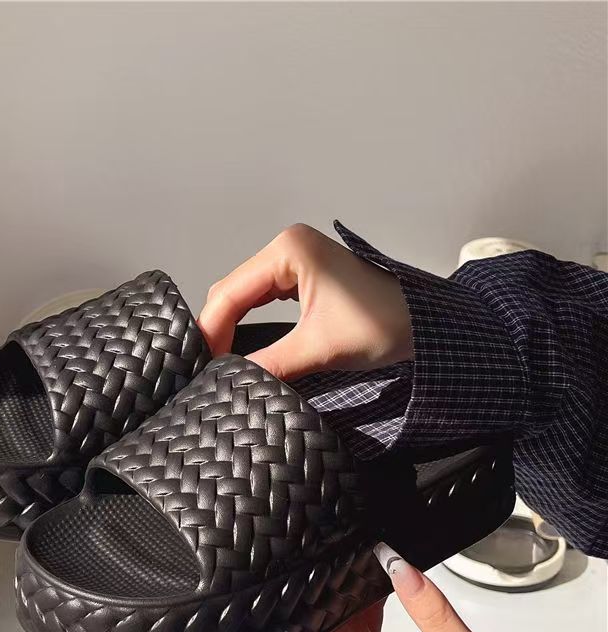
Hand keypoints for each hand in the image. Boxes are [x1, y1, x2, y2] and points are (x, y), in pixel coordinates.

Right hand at [197, 224, 413, 380]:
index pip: (230, 292)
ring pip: (244, 294)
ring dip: (232, 325)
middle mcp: (287, 246)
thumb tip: (231, 382)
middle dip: (218, 328)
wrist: (429, 323)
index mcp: (288, 250)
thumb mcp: (320, 348)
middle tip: (211, 368)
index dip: (211, 331)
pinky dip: (249, 320)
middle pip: (232, 290)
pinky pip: (262, 297)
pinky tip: (243, 344)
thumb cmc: (385, 322)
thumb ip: (271, 364)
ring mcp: (296, 259)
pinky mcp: (304, 275)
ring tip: (223, 359)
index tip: (204, 366)